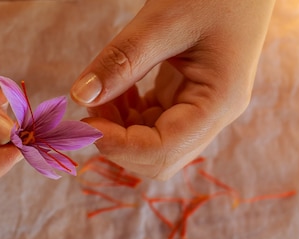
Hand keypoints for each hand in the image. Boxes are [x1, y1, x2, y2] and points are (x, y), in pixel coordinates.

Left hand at [70, 0, 275, 178]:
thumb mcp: (162, 20)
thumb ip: (122, 60)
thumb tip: (81, 96)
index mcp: (217, 103)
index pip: (162, 151)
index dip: (118, 146)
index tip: (84, 122)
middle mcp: (212, 116)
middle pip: (157, 159)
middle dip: (117, 142)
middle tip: (92, 105)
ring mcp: (200, 110)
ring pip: (150, 144)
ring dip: (118, 128)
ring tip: (101, 91)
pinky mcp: (186, 99)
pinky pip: (150, 123)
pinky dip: (125, 114)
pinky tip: (116, 86)